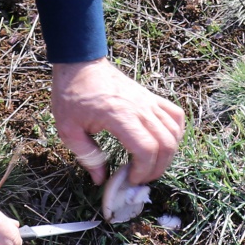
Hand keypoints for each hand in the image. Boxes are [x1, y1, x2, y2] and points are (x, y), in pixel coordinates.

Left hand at [50, 58, 185, 184]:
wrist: (80, 64)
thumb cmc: (71, 95)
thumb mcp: (68, 129)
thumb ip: (87, 156)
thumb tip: (101, 180)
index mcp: (119, 116)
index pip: (146, 149)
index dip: (143, 170)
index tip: (130, 180)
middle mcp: (140, 108)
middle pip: (166, 144)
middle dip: (157, 169)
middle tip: (139, 178)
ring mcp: (148, 101)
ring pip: (174, 132)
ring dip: (167, 155)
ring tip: (149, 165)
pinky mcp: (151, 97)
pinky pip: (175, 115)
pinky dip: (176, 133)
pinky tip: (163, 143)